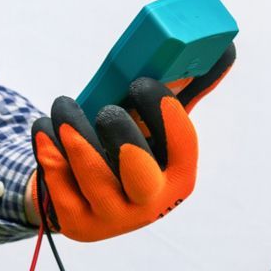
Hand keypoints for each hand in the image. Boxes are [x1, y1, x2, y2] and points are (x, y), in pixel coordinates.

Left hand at [27, 43, 234, 241]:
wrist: (81, 196)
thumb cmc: (125, 149)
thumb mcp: (154, 124)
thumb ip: (185, 89)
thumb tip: (225, 47)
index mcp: (178, 178)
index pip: (182, 146)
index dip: (164, 112)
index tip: (141, 82)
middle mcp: (150, 205)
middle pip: (139, 172)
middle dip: (120, 132)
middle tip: (105, 108)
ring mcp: (112, 219)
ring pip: (91, 174)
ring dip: (72, 129)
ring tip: (62, 104)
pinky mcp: (78, 223)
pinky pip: (59, 180)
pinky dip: (48, 146)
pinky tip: (46, 127)